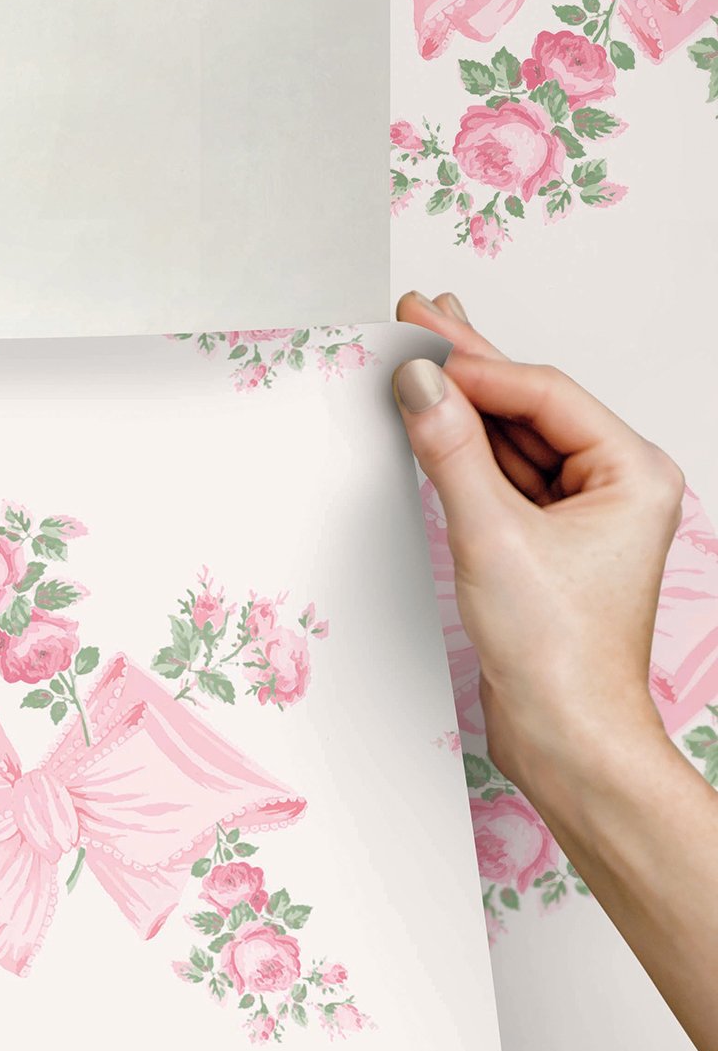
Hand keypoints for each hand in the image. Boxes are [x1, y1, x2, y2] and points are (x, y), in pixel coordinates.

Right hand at [390, 289, 685, 797]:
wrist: (565, 736)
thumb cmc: (559, 654)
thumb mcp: (493, 537)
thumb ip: (450, 453)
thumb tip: (419, 384)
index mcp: (632, 474)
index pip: (543, 396)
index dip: (476, 364)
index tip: (418, 337)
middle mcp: (614, 488)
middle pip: (530, 409)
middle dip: (471, 366)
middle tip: (420, 314)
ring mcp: (579, 519)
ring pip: (512, 444)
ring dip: (462, 407)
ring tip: (417, 358)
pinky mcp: (544, 549)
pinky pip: (500, 483)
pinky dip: (461, 455)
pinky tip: (433, 426)